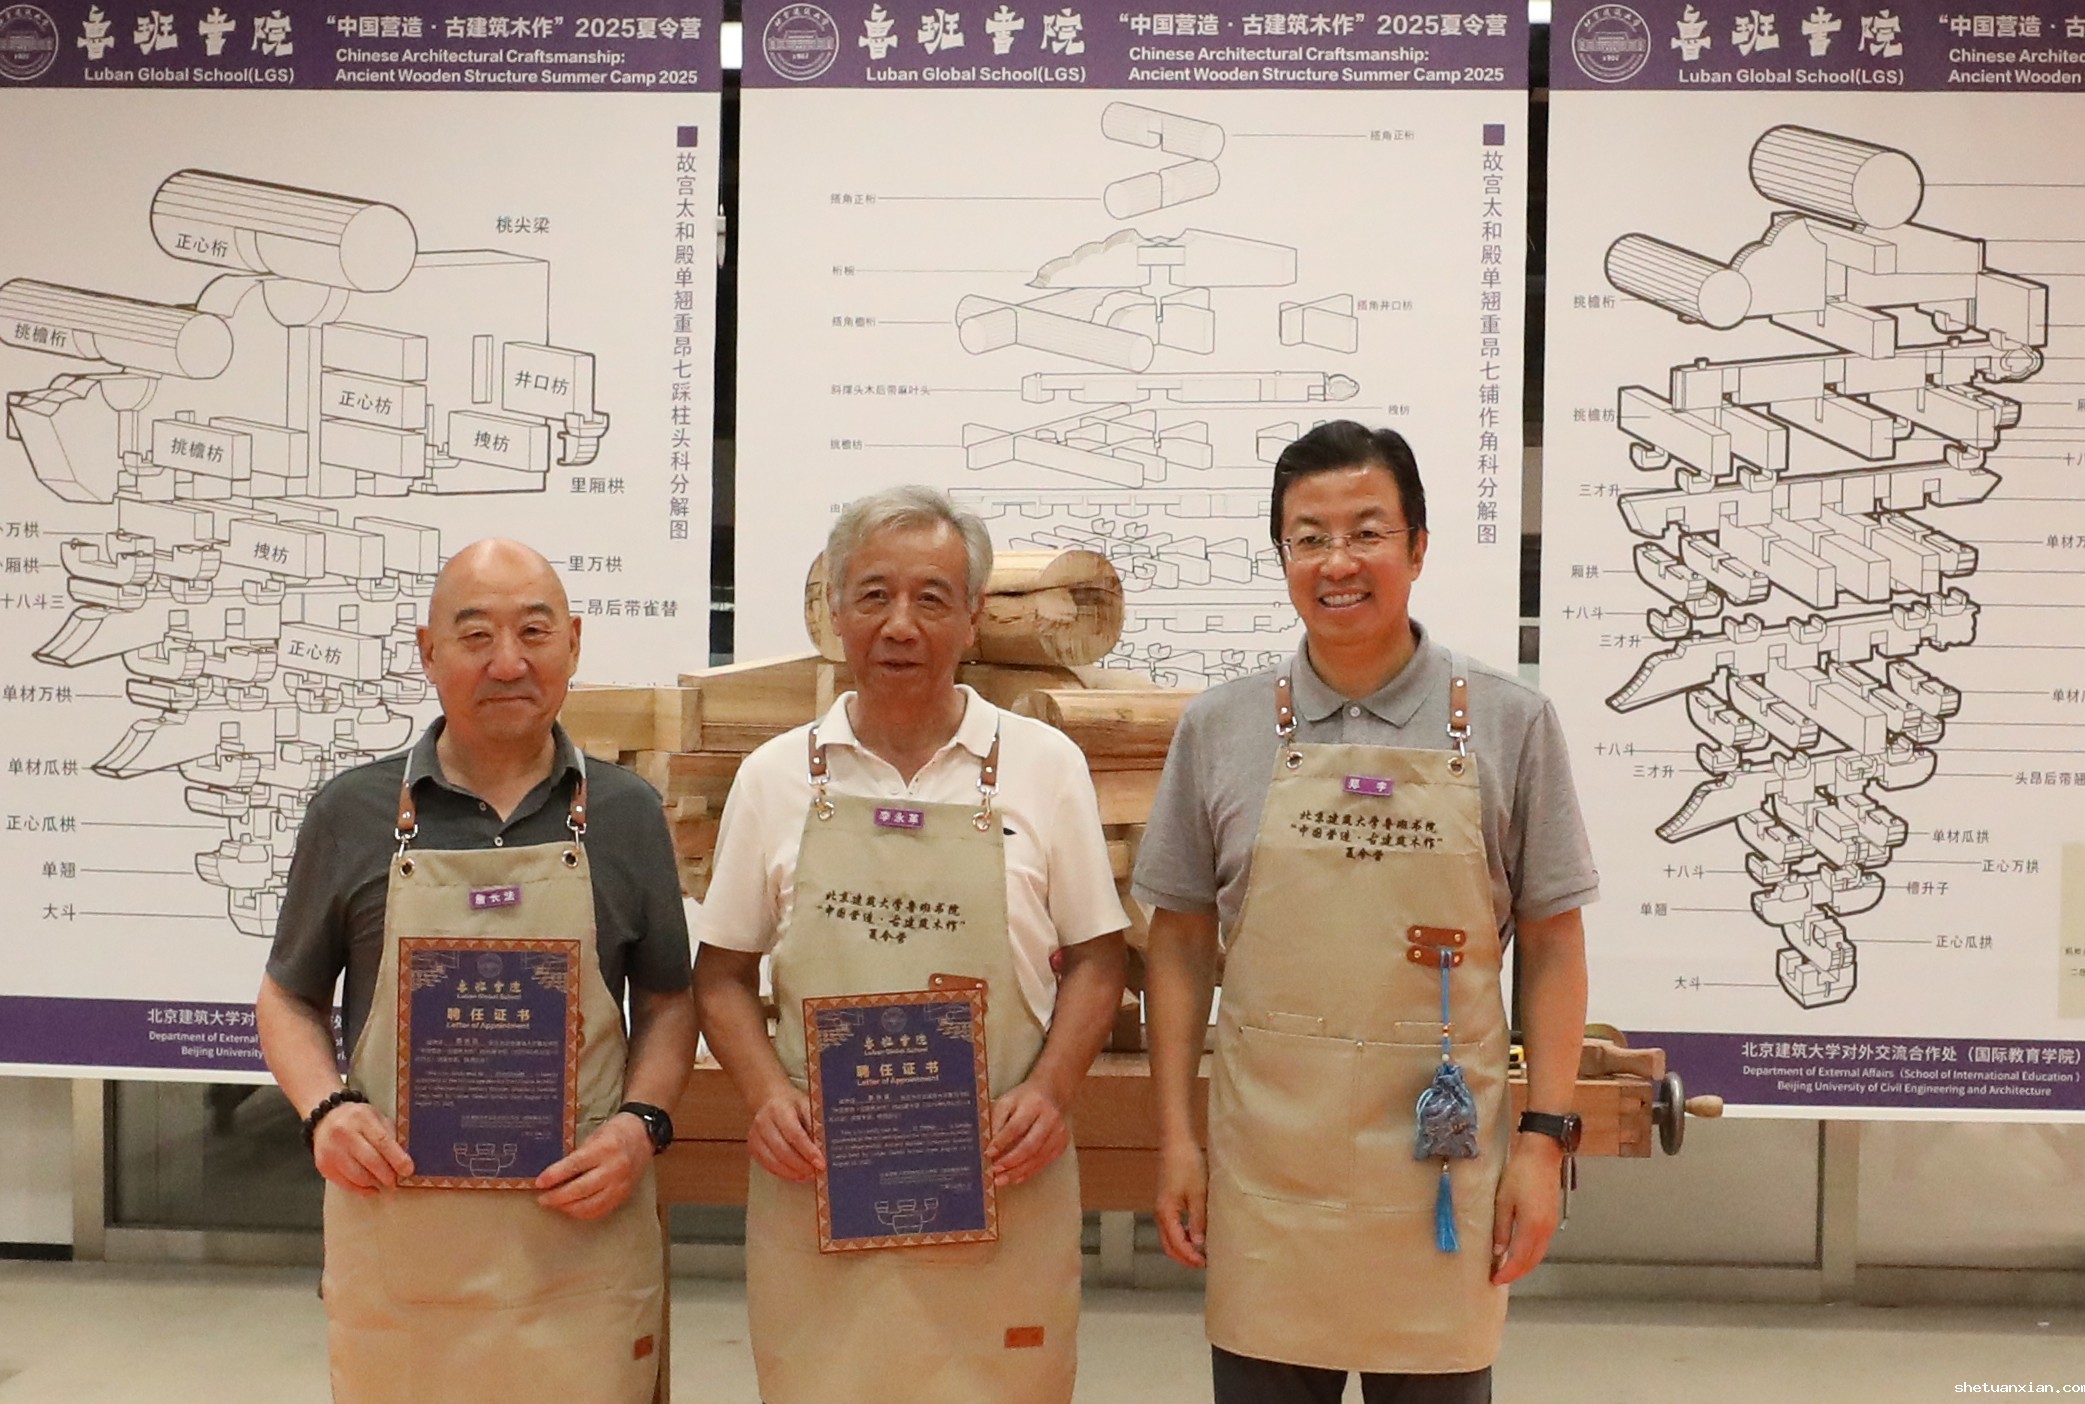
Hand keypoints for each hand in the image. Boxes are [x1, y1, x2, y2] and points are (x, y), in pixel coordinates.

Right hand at [312, 1101, 413, 1194]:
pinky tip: (371, 1189)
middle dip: (388, 1175)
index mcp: (361, 1118)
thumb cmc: (357, 1119)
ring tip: (385, 1182)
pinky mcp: (324, 1166)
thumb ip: (390, 1134)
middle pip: (370, 1161)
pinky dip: (362, 1190)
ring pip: (358, 1176)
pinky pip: (346, 1184)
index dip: (397, 1158)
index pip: (382, 1141)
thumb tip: (405, 1158)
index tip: (408, 1170)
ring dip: (375, 1183)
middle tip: (396, 1180)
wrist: (325, 1120)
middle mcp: (343, 1134)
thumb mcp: (376, 1116)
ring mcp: (332, 1152)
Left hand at [536, 1113, 651, 1218]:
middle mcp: (614, 1168)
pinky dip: (583, 1212)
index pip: (575, 1165)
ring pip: (589, 1205)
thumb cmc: (615, 1132)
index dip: (554, 1176)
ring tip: (555, 1204)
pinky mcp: (623, 1195)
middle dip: (557, 1197)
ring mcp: (620, 1185)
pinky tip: (572, 1208)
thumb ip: (577, 1156)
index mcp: (605, 1148)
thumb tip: (554, 1176)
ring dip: (568, 1207)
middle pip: (580, 1189)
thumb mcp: (594, 1137)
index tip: (539, 1182)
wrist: (643, 1137)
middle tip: (543, 1198)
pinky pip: (600, 1210)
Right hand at [747, 1085, 823, 1182]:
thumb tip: (827, 1147)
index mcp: (779, 1109)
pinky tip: (795, 1175)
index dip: (808, 1151)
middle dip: (801, 1165)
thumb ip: (815, 1124)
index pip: (795, 1134)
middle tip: (816, 1172)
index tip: (821, 1163)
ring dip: (792, 1172)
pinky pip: (767, 1165)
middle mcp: (763, 1123)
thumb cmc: (792, 1104)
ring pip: (773, 1161)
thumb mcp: (807, 1105)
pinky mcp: (753, 1147)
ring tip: (808, 1176)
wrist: (769, 1099)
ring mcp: (755, 1136)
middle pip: (782, 1150)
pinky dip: (782, 1173)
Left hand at [986, 1081, 1069, 1186]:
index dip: (1001, 1142)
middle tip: (995, 1170)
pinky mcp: (1063, 1142)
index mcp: (1033, 1104)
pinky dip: (1030, 1171)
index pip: (1016, 1126)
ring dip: (1019, 1170)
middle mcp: (1049, 1118)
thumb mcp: (1007, 1101)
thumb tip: (987, 1143)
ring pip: (1038, 1156)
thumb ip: (997, 1119)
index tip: (988, 1153)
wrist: (1053, 1091)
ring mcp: (1059, 1131)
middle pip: (1030, 1145)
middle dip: (1011, 1160)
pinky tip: (1017, 1177)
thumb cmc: (1024, 1098)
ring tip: (1002, 1179)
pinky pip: (1046, 1161)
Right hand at [1154, 1138, 1207, 1268]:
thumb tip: (1200, 1243)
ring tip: (1201, 1253)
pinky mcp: (1166, 1202)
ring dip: (1182, 1249)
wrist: (1177, 1144)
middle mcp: (1160, 1213)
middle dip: (1184, 1258)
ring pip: (1169, 1238)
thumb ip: (1198, 1219)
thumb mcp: (1199, 1193)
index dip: (1190, 1257)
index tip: (1205, 1264)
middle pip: (1168, 1246)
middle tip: (1203, 1264)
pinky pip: (1171, 1228)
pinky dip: (1181, 1237)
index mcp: (1166, 1212)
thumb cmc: (1188, 1164)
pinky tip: (1195, 1236)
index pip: (1177, 1244)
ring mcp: (1162, 1208)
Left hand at [1489, 1136, 1564, 1284]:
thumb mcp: (1503, 1200)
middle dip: (1516, 1273)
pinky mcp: (1552, 1218)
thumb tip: (1499, 1250)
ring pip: (1538, 1254)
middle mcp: (1546, 1229)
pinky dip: (1531, 1253)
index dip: (1507, 1273)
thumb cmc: (1521, 1172)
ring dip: (1524, 1264)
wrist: (1541, 1153)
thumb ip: (1502, 1228)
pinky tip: (1520, 1251)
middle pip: (1532, 1261)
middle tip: (1500, 1277)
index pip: (1519, 1259)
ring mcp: (1551, 1224)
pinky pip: (1542, 1243)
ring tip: (1507, 1268)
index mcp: (1532, 1227)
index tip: (1495, 1279)